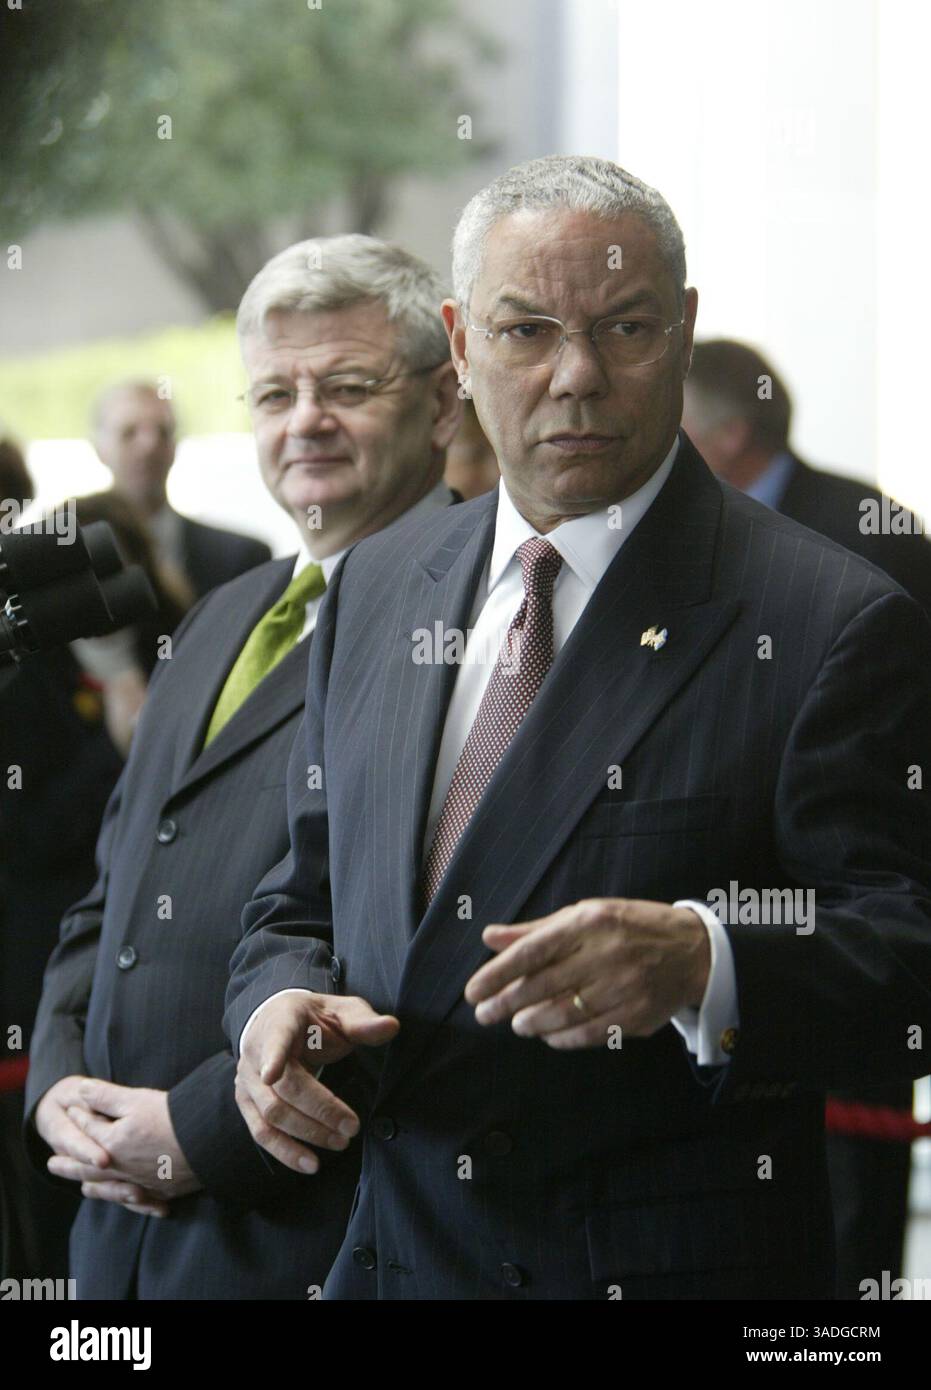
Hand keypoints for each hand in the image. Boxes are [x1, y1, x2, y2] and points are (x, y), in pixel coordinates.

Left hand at [45, 1080, 201, 1212]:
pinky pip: (138, 1200)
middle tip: (52, 1165)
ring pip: (110, 1187)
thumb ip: (105, 1097)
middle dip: (70, 1164)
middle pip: (90, 1167)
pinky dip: (126, 1200)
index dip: (80, 1117)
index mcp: (112, 1145)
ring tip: (83, 1187)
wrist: (209, 1142)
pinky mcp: (163, 1190)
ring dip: (94, 1186)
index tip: (70, 1110)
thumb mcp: (135, 1100)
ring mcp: (143, 1183)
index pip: (90, 1129)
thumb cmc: (172, 1117)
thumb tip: (81, 1090)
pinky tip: (128, 1199)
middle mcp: (123, 1168)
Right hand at [235, 992, 398, 1173]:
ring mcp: (247, 1080)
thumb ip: (364, 1022)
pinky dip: (285, 1151)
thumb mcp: (340, 1011)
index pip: (276, 1038)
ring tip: (340, 1143)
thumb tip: (392, 1026)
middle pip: (284, 1088)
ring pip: (271, 1115)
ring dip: (307, 1134)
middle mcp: (256, 1052)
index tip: (271, 1075)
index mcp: (280, 1021)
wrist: (277, 1021)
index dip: (273, 1057)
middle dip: (320, 1110)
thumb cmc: (313, 1018)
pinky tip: (310, 1164)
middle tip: (352, 1127)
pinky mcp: (246, 1103)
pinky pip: (261, 1133)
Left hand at [464, 898, 710, 1048]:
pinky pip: (589, 1033)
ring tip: (516, 1024)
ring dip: (532, 1023)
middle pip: (543, 985)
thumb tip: (490, 937)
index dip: (498, 973)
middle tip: (484, 1013)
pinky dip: (563, 1038)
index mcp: (589, 922)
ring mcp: (623, 987)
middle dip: (506, 1003)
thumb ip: (537, 930)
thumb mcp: (586, 915)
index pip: (533, 950)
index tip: (474, 990)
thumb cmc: (630, 928)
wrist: (693, 950)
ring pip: (564, 1013)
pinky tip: (547, 1036)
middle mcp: (606, 954)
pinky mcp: (637, 1016)